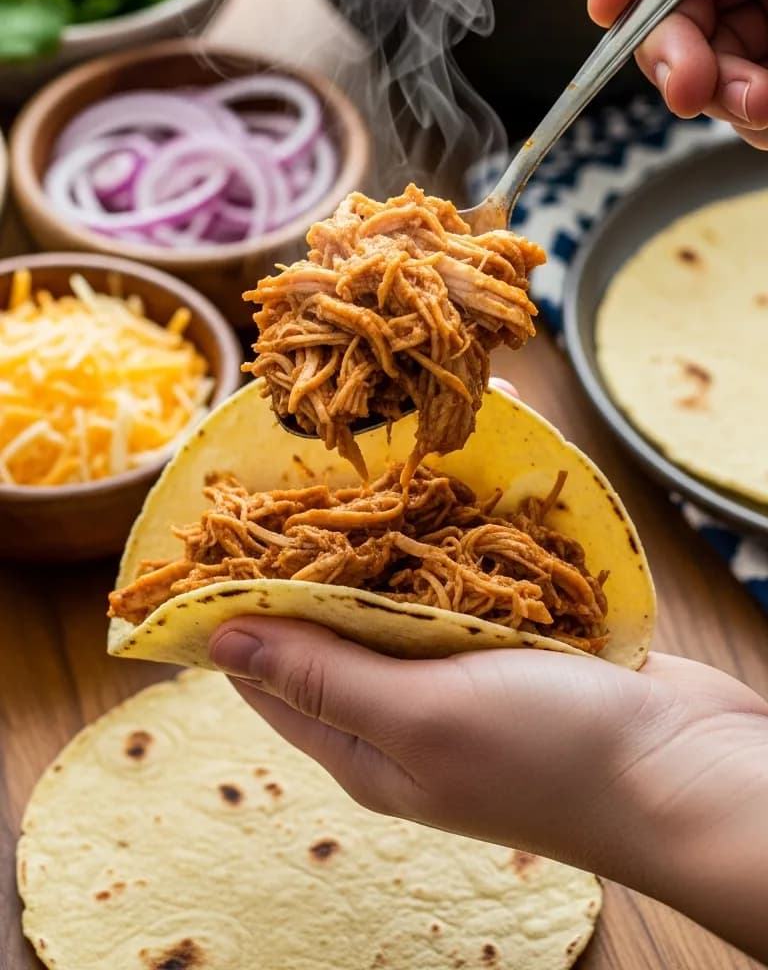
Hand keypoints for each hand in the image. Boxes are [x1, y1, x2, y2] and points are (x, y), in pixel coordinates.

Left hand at [208, 382, 767, 960]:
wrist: (691, 771)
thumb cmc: (552, 757)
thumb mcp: (421, 718)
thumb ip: (323, 675)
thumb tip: (216, 640)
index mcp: (365, 741)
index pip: (270, 667)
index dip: (238, 600)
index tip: (223, 520)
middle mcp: (409, 701)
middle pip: (340, 613)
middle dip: (325, 539)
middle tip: (310, 453)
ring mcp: (470, 666)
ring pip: (413, 578)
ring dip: (403, 516)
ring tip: (390, 437)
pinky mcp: (527, 635)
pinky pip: (479, 567)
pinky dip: (471, 517)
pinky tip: (473, 461)